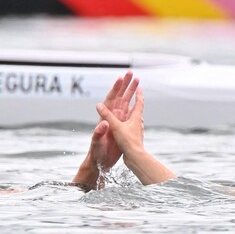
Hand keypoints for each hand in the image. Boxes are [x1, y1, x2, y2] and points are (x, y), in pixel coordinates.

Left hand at [71, 71, 137, 187]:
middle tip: (131, 72)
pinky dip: (134, 103)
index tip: (120, 78)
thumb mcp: (96, 143)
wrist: (100, 161)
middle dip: (125, 84)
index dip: (115, 88)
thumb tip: (103, 124)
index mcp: (105, 117)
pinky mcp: (122, 125)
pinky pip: (130, 111)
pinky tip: (139, 98)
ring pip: (125, 101)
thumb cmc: (96, 152)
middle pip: (119, 96)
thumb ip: (98, 133)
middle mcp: (111, 115)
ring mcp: (118, 119)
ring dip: (130, 90)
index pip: (111, 99)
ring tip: (137, 80)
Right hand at [97, 87, 174, 184]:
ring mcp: (136, 130)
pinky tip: (128, 123)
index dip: (138, 93)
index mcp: (135, 118)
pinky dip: (130, 119)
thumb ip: (107, 116)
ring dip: (133, 107)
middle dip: (136, 94)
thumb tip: (98, 105)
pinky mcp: (133, 137)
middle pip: (137, 105)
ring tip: (132, 104)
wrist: (134, 160)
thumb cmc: (127, 143)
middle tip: (136, 84)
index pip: (138, 102)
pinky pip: (132, 125)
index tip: (138, 84)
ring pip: (135, 116)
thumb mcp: (116, 127)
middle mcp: (137, 122)